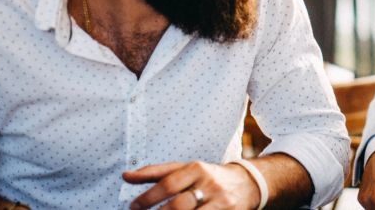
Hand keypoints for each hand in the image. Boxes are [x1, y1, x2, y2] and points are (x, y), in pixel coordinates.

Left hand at [124, 161, 259, 209]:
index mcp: (197, 168)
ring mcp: (221, 202)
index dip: (148, 197)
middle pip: (179, 205)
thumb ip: (156, 172)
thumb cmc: (208, 177)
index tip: (133, 207)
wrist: (248, 183)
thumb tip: (125, 176)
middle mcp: (210, 184)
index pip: (168, 183)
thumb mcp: (186, 169)